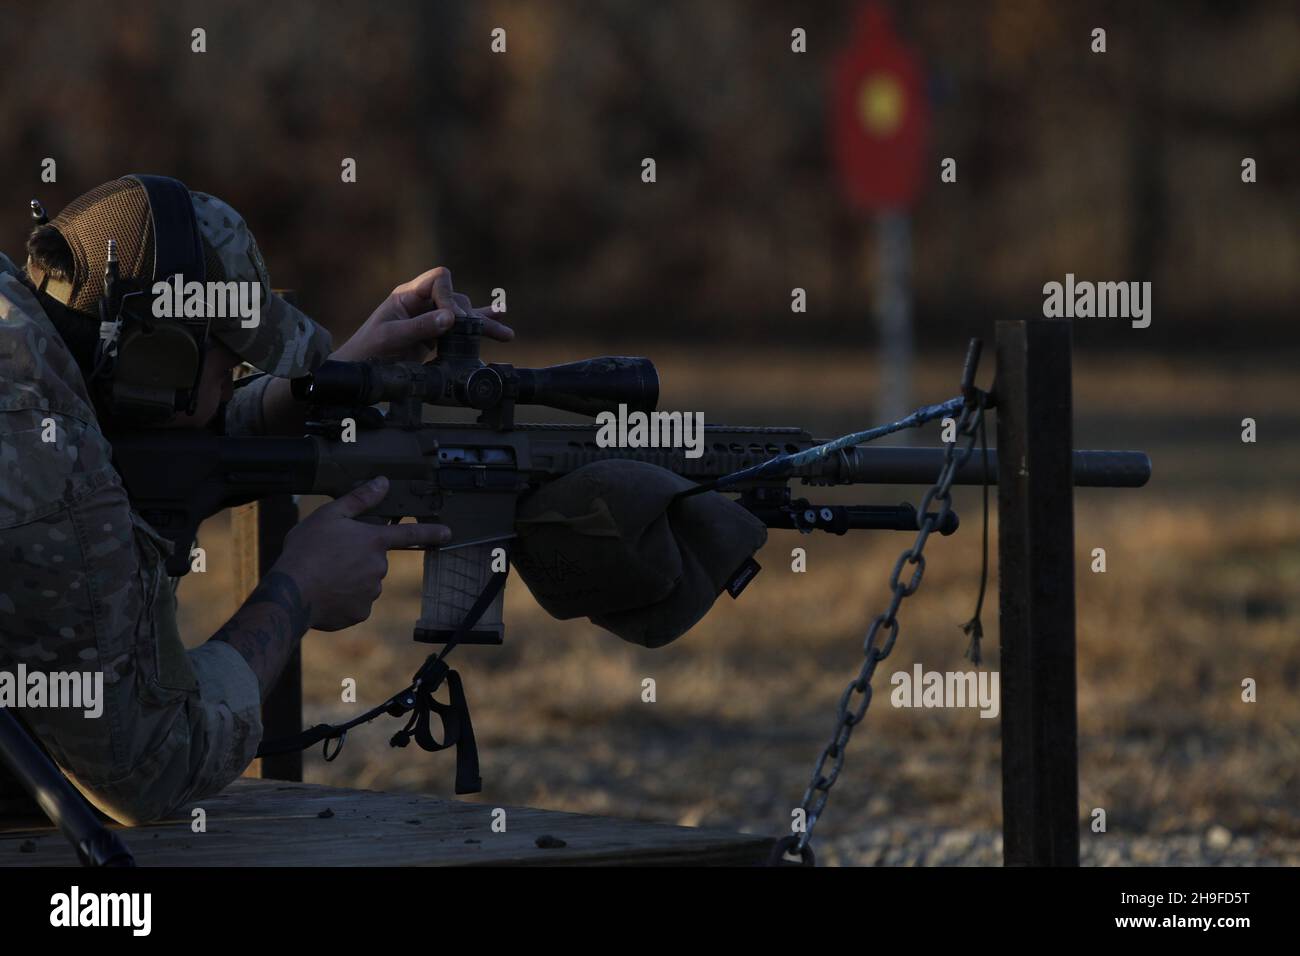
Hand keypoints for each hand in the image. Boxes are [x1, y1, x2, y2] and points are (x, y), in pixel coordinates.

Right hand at [273, 477, 450, 630]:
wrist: (291, 592)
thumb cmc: (307, 550)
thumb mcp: (330, 516)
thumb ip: (359, 500)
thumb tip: (382, 483)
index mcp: (374, 541)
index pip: (410, 534)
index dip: (431, 532)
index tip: (448, 532)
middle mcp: (379, 567)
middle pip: (374, 560)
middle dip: (358, 559)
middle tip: (330, 558)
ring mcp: (372, 592)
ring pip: (365, 583)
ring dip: (350, 580)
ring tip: (324, 576)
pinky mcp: (361, 613)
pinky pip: (356, 604)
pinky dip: (344, 600)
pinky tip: (326, 594)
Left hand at [331, 266, 513, 363]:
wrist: (360, 371)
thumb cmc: (368, 351)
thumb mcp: (390, 338)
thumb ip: (420, 327)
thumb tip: (451, 318)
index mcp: (407, 295)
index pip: (439, 280)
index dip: (450, 297)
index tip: (452, 320)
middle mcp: (421, 303)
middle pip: (455, 297)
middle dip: (468, 314)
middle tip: (472, 333)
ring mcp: (429, 319)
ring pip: (463, 315)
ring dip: (483, 324)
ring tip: (505, 334)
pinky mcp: (434, 335)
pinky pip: (461, 328)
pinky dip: (479, 327)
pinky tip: (499, 321)